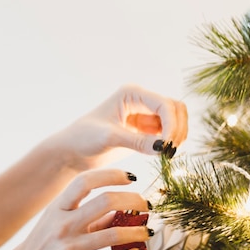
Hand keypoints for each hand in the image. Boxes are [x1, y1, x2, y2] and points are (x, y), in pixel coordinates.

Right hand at [2, 168, 150, 249]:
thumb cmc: (43, 247)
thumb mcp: (59, 223)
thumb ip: (90, 216)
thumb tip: (124, 210)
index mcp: (59, 206)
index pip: (85, 180)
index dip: (111, 174)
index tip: (131, 177)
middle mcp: (63, 223)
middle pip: (105, 201)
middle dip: (132, 200)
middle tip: (147, 205)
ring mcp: (68, 246)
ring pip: (113, 233)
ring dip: (137, 231)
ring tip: (148, 231)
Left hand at [58, 83, 187, 168]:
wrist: (71, 152)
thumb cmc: (83, 139)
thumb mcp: (110, 138)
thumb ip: (138, 141)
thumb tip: (165, 147)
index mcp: (131, 93)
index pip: (164, 104)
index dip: (172, 125)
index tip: (168, 147)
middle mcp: (140, 101)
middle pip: (175, 109)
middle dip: (178, 129)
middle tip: (171, 151)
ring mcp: (144, 115)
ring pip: (175, 121)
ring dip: (176, 136)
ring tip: (167, 155)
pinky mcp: (144, 131)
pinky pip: (166, 134)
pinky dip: (169, 143)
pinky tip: (162, 156)